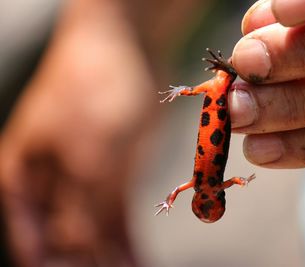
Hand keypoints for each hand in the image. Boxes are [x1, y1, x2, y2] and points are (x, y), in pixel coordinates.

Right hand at [0, 1, 154, 265]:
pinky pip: (119, 217)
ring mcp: (83, 180)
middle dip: (90, 266)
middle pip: (65, 245)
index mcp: (21, 183)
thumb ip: (82, 211)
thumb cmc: (93, 90)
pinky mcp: (115, 173)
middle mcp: (49, 186)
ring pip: (94, 234)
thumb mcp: (87, 156)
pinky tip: (140, 259)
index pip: (35, 248)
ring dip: (112, 259)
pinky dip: (129, 241)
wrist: (125, 47)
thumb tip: (81, 257)